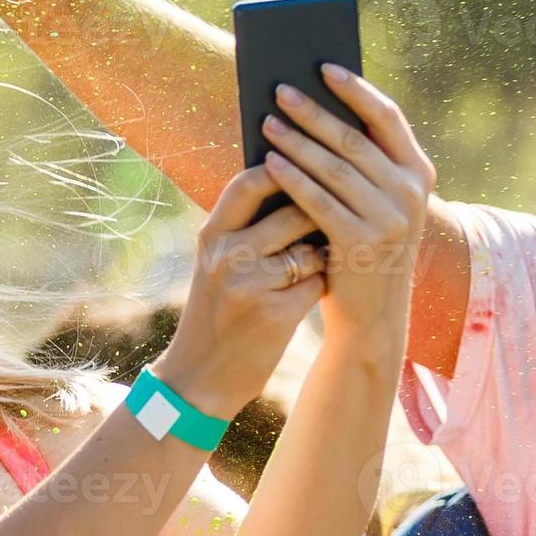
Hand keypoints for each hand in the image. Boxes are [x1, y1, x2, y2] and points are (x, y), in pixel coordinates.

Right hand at [159, 166, 328, 420]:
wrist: (200, 375)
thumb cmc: (216, 310)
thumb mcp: (216, 264)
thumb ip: (244, 228)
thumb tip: (296, 185)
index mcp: (211, 236)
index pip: (248, 183)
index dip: (283, 168)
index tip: (308, 161)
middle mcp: (226, 256)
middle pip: (291, 212)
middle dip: (318, 212)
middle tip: (335, 210)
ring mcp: (249, 285)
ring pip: (310, 249)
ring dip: (321, 253)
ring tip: (317, 260)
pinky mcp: (274, 313)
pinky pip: (316, 283)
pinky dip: (319, 286)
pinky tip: (308, 295)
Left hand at [262, 65, 435, 350]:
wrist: (369, 314)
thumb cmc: (360, 247)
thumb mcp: (371, 202)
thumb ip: (358, 164)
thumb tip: (310, 109)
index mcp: (418, 173)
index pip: (388, 118)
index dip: (355, 89)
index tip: (324, 66)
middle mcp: (411, 192)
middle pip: (354, 139)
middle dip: (313, 111)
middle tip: (279, 90)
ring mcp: (391, 218)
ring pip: (334, 167)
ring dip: (296, 141)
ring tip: (266, 122)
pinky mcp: (362, 242)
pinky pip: (318, 200)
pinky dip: (292, 178)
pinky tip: (268, 161)